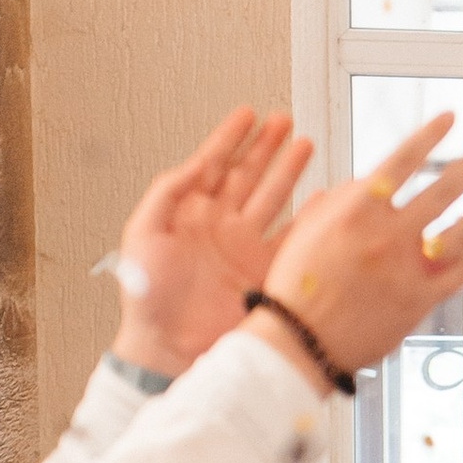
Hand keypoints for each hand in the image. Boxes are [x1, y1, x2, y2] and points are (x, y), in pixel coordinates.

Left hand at [111, 106, 314, 377]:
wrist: (169, 348)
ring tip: (305, 145)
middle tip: (284, 122)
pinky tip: (320, 200)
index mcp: (189, 213)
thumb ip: (167, 193)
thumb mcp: (142, 234)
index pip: (214, 163)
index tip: (248, 114)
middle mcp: (220, 226)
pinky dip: (308, 218)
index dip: (231, 137)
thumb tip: (194, 165)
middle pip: (249, 174)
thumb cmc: (148, 299)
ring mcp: (244, 249)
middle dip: (267, 146)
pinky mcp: (265, 274)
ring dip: (289, 171)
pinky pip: (292, 239)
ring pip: (273, 198)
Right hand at [253, 121, 462, 379]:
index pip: (404, 159)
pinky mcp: (420, 300)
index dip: (430, 135)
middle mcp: (388, 234)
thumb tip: (370, 178)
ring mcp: (408, 268)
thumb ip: (341, 198)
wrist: (299, 340)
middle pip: (447, 186)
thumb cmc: (296, 282)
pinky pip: (460, 272)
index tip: (452, 117)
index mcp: (357, 209)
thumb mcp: (307, 227)